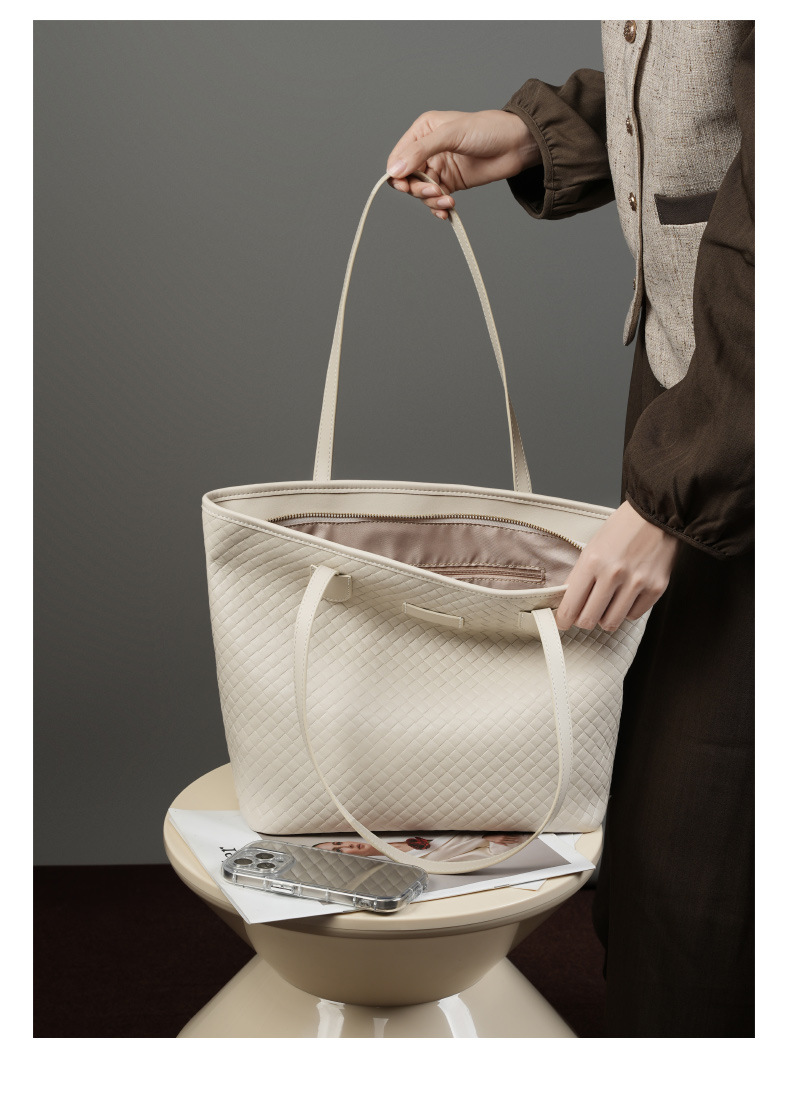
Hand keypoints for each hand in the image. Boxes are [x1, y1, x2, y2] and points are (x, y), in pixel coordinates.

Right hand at [386, 109, 540, 218]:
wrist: (516, 145)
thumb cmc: (487, 130)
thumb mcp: (450, 135)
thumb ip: (420, 151)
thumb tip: (394, 170)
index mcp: (423, 131)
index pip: (398, 157)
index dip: (398, 175)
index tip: (406, 186)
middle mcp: (427, 150)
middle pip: (407, 179)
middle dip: (418, 190)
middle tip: (435, 192)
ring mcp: (439, 168)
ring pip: (421, 192)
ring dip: (431, 201)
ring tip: (447, 201)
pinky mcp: (451, 183)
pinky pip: (436, 200)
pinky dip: (439, 208)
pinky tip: (447, 211)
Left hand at [556, 501, 678, 632]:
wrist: (656, 515)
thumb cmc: (621, 529)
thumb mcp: (591, 547)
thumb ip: (580, 576)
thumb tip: (568, 602)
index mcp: (592, 561)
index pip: (570, 604)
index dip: (563, 619)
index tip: (562, 622)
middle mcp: (613, 574)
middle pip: (588, 619)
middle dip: (583, 621)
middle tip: (583, 616)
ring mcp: (636, 582)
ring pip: (611, 622)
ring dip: (605, 618)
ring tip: (606, 606)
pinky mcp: (656, 588)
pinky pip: (633, 615)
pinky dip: (626, 611)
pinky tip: (625, 598)